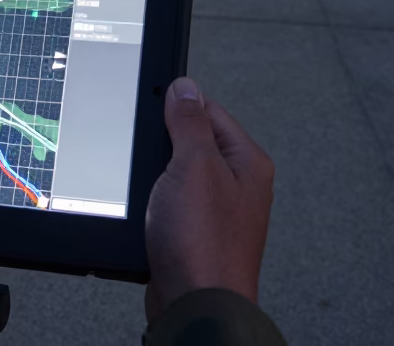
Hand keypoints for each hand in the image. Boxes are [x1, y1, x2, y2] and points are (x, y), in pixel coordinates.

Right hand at [144, 77, 274, 320]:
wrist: (195, 304)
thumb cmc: (204, 243)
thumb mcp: (194, 165)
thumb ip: (189, 123)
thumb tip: (185, 89)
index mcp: (246, 162)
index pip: (209, 112)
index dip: (177, 109)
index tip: (152, 110)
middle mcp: (236, 184)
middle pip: (191, 142)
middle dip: (162, 146)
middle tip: (150, 159)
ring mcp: (215, 210)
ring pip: (176, 174)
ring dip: (156, 178)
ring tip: (150, 193)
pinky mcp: (193, 232)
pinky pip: (169, 203)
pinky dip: (153, 203)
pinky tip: (146, 212)